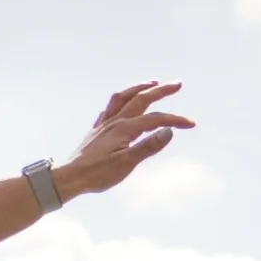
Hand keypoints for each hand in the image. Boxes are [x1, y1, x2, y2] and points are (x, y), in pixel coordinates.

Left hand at [58, 80, 192, 199]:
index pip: (156, 119)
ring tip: (152, 82)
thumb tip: (169, 131)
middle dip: (161, 90)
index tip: (191, 124)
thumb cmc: (97, 174)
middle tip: (177, 84)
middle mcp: (114, 121)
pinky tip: (123, 102)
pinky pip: (110, 108)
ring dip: (139, 88)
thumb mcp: (126, 163)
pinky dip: (121, 99)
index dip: (175, 120)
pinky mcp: (96, 130)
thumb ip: (148, 146)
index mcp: (124, 128)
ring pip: (123, 98)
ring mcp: (104, 124)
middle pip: (141, 99)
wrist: (68, 178)